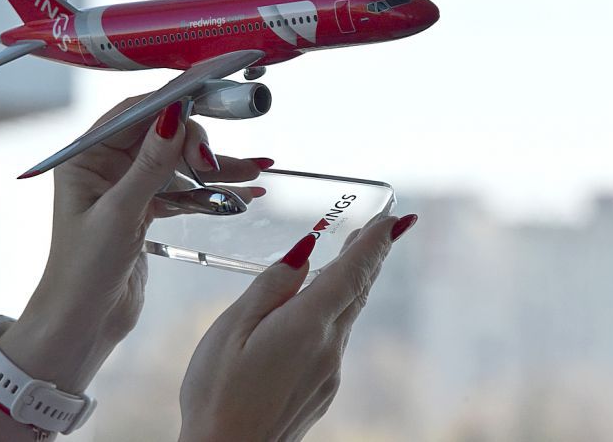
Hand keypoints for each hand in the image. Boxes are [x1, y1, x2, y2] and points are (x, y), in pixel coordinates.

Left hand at [0, 96, 267, 391]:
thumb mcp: (120, 214)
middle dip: (195, 142)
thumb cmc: (85, 271)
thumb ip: (150, 164)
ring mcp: (128, 187)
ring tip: (255, 170)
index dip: (173, 101)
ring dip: (215, 168)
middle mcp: (105, 165)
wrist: (83, 325)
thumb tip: (176, 113)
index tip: (211, 94)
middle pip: (161, 133)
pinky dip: (211, 193)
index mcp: (86, 157)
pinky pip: (184, 190)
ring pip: (178, 163)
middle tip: (215, 164)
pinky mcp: (146, 210)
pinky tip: (245, 193)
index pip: (134, 112)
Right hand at [178, 213, 418, 441]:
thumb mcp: (230, 329)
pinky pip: (335, 339)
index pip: (352, 272)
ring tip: (355, 255)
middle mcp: (328, 348)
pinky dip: (337, 311)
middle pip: (358, 291)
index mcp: (306, 326)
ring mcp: (329, 373)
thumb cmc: (216, 394)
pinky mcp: (322, 390)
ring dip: (354, 282)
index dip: (375, 242)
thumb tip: (304, 254)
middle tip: (386, 227)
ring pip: (349, 315)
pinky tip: (322, 308)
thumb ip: (270, 289)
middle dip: (371, 255)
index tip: (395, 218)